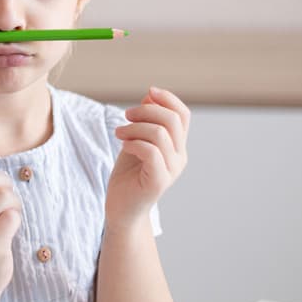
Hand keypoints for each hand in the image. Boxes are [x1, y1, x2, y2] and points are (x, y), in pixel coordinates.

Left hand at [106, 87, 190, 231]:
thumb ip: (145, 121)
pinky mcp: (159, 182)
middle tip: (126, 115)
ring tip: (119, 133)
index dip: (167, 99)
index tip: (148, 92)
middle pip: (172, 120)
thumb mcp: (135, 141)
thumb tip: (150, 96)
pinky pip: (151, 152)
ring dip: (134, 127)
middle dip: (146, 111)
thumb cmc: (128, 175)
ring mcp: (171, 170)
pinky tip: (123, 146)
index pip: (183, 115)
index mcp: (177, 146)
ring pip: (160, 134)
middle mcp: (179, 157)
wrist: (122, 209)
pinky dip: (133, 143)